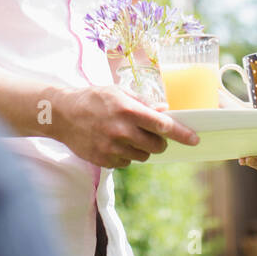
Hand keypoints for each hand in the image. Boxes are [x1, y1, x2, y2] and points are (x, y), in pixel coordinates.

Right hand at [53, 84, 199, 168]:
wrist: (62, 114)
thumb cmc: (93, 99)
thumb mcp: (118, 92)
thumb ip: (143, 103)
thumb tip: (165, 111)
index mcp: (128, 110)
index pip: (162, 125)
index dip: (182, 134)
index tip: (195, 140)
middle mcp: (121, 131)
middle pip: (156, 145)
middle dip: (159, 141)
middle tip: (150, 133)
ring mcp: (112, 147)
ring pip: (142, 156)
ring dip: (141, 148)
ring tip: (126, 135)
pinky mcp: (103, 160)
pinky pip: (126, 163)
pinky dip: (125, 155)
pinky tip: (113, 143)